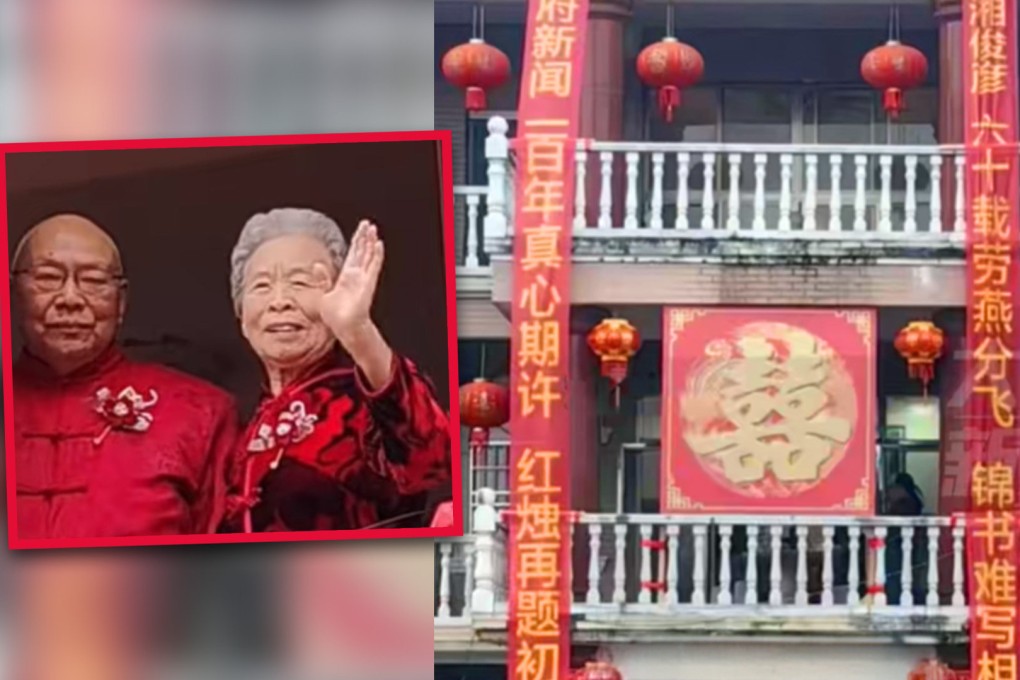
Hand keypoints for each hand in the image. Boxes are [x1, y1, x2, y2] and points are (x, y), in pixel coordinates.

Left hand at [315, 220, 383, 343]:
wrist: (343, 327)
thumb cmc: (335, 315)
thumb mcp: (323, 293)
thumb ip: (322, 278)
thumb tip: (317, 265)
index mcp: (346, 277)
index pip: (353, 255)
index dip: (356, 242)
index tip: (360, 232)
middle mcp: (356, 276)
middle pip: (362, 252)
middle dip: (364, 237)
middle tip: (367, 224)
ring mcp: (363, 278)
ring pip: (368, 255)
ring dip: (371, 242)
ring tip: (373, 229)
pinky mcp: (367, 282)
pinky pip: (373, 266)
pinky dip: (376, 255)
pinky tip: (378, 244)